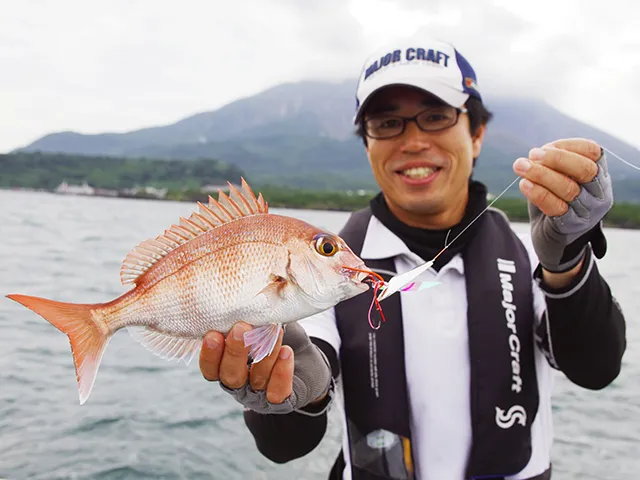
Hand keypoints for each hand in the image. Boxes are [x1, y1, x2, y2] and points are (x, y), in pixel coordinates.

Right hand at [199, 322, 331, 413]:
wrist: (305, 361)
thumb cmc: (274, 335)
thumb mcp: (259, 322)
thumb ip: (248, 313)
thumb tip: (245, 286)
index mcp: (225, 366)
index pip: (210, 368)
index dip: (209, 355)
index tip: (212, 334)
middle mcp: (239, 383)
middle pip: (230, 375)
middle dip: (234, 351)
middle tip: (241, 328)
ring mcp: (259, 394)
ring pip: (256, 378)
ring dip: (265, 353)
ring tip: (274, 330)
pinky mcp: (281, 399)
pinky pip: (278, 391)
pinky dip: (281, 372)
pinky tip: (286, 352)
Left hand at [512, 138, 611, 275]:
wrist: (554, 240)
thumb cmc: (555, 201)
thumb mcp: (557, 178)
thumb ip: (551, 165)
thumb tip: (536, 155)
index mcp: (599, 174)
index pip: (592, 151)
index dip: (567, 146)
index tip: (543, 147)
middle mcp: (599, 192)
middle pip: (584, 170)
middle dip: (556, 158)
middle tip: (531, 154)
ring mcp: (587, 210)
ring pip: (568, 188)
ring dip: (541, 174)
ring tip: (520, 166)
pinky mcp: (571, 225)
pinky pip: (556, 207)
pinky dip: (538, 193)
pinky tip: (524, 185)